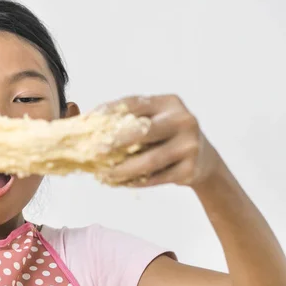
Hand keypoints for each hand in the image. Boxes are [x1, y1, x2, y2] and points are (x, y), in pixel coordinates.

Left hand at [99, 95, 221, 186]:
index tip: (87, 123)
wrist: (203, 159)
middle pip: (144, 130)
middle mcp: (183, 120)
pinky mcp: (190, 169)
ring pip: (149, 160)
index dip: (108, 112)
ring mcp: (189, 145)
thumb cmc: (166, 137)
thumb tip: (82, 121)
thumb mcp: (153, 119)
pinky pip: (156, 178)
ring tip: (104, 175)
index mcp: (169, 102)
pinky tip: (119, 182)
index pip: (134, 103)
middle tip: (93, 152)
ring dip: (123, 169)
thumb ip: (125, 119)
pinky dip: (134, 182)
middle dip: (116, 141)